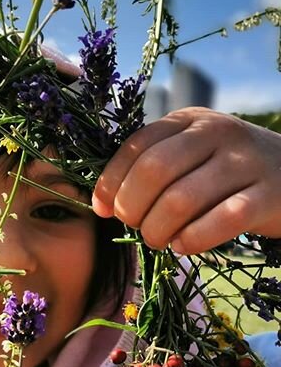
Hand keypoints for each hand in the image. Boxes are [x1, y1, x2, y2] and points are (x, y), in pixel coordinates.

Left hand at [92, 107, 280, 253]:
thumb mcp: (190, 155)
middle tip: (135, 226)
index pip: (136, 146)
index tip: (103, 210)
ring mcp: (246, 162)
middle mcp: (217, 132)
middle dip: (132, 207)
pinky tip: (183, 246)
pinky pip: (221, 221)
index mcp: (189, 120)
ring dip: (158, 229)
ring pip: (182, 200)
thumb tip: (102, 204)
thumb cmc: (225, 173)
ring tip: (158, 239)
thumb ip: (151, 168)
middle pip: (154, 171)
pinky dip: (193, 240)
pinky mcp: (269, 195)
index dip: (110, 181)